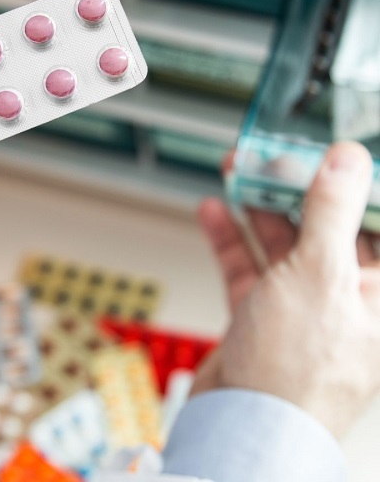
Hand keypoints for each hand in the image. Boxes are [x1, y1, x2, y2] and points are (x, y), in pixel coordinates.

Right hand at [192, 141, 379, 437]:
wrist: (242, 427)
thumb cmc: (297, 371)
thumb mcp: (319, 275)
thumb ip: (331, 213)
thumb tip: (347, 162)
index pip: (379, 222)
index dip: (359, 183)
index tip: (335, 151)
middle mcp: (348, 297)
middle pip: (327, 227)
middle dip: (297, 189)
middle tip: (273, 157)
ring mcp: (302, 305)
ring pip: (284, 243)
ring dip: (258, 208)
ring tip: (238, 173)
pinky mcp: (264, 313)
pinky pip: (249, 266)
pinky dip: (230, 239)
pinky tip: (214, 213)